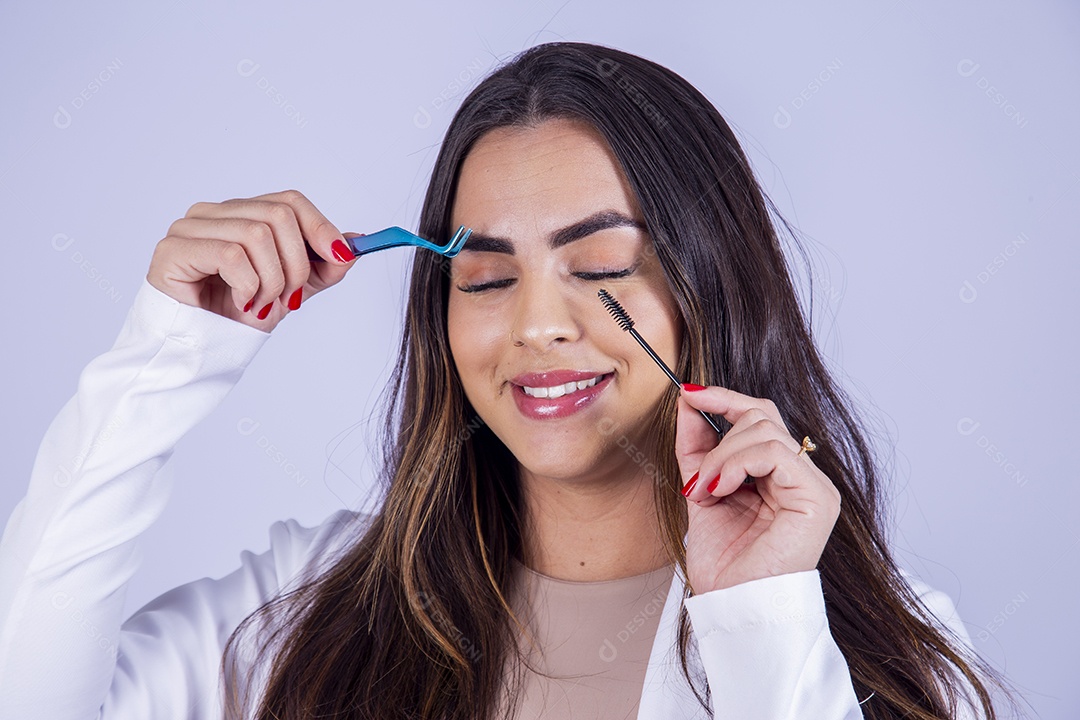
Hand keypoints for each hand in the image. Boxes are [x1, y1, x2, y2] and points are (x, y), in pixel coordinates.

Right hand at [147, 189, 362, 331]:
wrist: (201, 349)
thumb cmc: (237, 315)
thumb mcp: (293, 290)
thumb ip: (322, 266)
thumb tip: (354, 245)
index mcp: (242, 214)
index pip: (289, 201)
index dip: (320, 227)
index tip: (340, 256)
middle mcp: (214, 212)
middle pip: (278, 215)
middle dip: (297, 264)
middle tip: (290, 297)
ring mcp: (190, 227)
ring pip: (257, 235)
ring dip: (271, 280)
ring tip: (261, 304)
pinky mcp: (174, 249)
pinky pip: (231, 255)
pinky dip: (248, 286)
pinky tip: (242, 303)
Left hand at [675, 384, 841, 594]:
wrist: (733, 605)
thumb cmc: (723, 563)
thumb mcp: (701, 491)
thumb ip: (697, 449)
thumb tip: (688, 402)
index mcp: (779, 476)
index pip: (759, 416)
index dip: (724, 398)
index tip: (688, 393)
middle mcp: (801, 477)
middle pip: (762, 415)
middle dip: (717, 438)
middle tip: (698, 479)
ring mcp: (814, 486)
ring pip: (764, 430)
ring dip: (721, 457)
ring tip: (707, 491)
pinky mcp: (816, 498)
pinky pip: (774, 452)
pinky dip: (737, 463)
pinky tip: (723, 489)